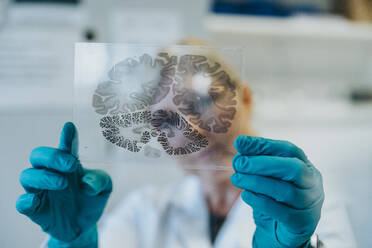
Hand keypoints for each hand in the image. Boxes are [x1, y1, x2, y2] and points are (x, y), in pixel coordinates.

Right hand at [16, 122, 111, 246]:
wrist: (84, 225)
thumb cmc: (92, 200)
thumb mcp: (105, 188)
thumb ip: (100, 180)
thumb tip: (87, 183)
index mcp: (69, 163)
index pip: (65, 146)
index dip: (66, 136)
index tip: (69, 127)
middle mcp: (51, 173)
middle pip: (38, 155)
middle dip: (52, 157)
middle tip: (71, 165)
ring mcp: (41, 190)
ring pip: (27, 176)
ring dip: (44, 177)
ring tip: (63, 184)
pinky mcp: (35, 209)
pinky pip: (22, 202)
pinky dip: (27, 200)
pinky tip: (38, 199)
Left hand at [231, 136, 323, 247]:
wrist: (281, 231)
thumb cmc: (275, 199)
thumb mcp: (268, 178)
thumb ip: (257, 164)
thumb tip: (240, 151)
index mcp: (305, 167)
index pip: (289, 150)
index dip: (264, 145)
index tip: (240, 142)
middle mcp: (312, 184)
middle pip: (292, 168)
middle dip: (262, 163)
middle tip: (238, 162)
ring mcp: (309, 204)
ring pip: (284, 191)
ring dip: (255, 182)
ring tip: (236, 178)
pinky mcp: (301, 223)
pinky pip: (280, 212)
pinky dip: (259, 201)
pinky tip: (246, 195)